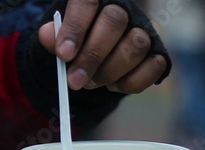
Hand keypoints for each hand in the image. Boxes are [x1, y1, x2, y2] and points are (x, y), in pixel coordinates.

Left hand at [38, 1, 166, 92]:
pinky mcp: (157, 52)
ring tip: (90, 83)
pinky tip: (113, 86)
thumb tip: (48, 35)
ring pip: (136, 44)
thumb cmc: (76, 43)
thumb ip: (54, 36)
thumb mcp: (60, 38)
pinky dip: (131, 82)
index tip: (63, 55)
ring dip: (110, 71)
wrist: (94, 55)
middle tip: (74, 81)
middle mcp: (124, 8)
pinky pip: (153, 66)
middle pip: (115, 22)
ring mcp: (144, 29)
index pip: (87, 3)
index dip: (75, 29)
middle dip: (92, 57)